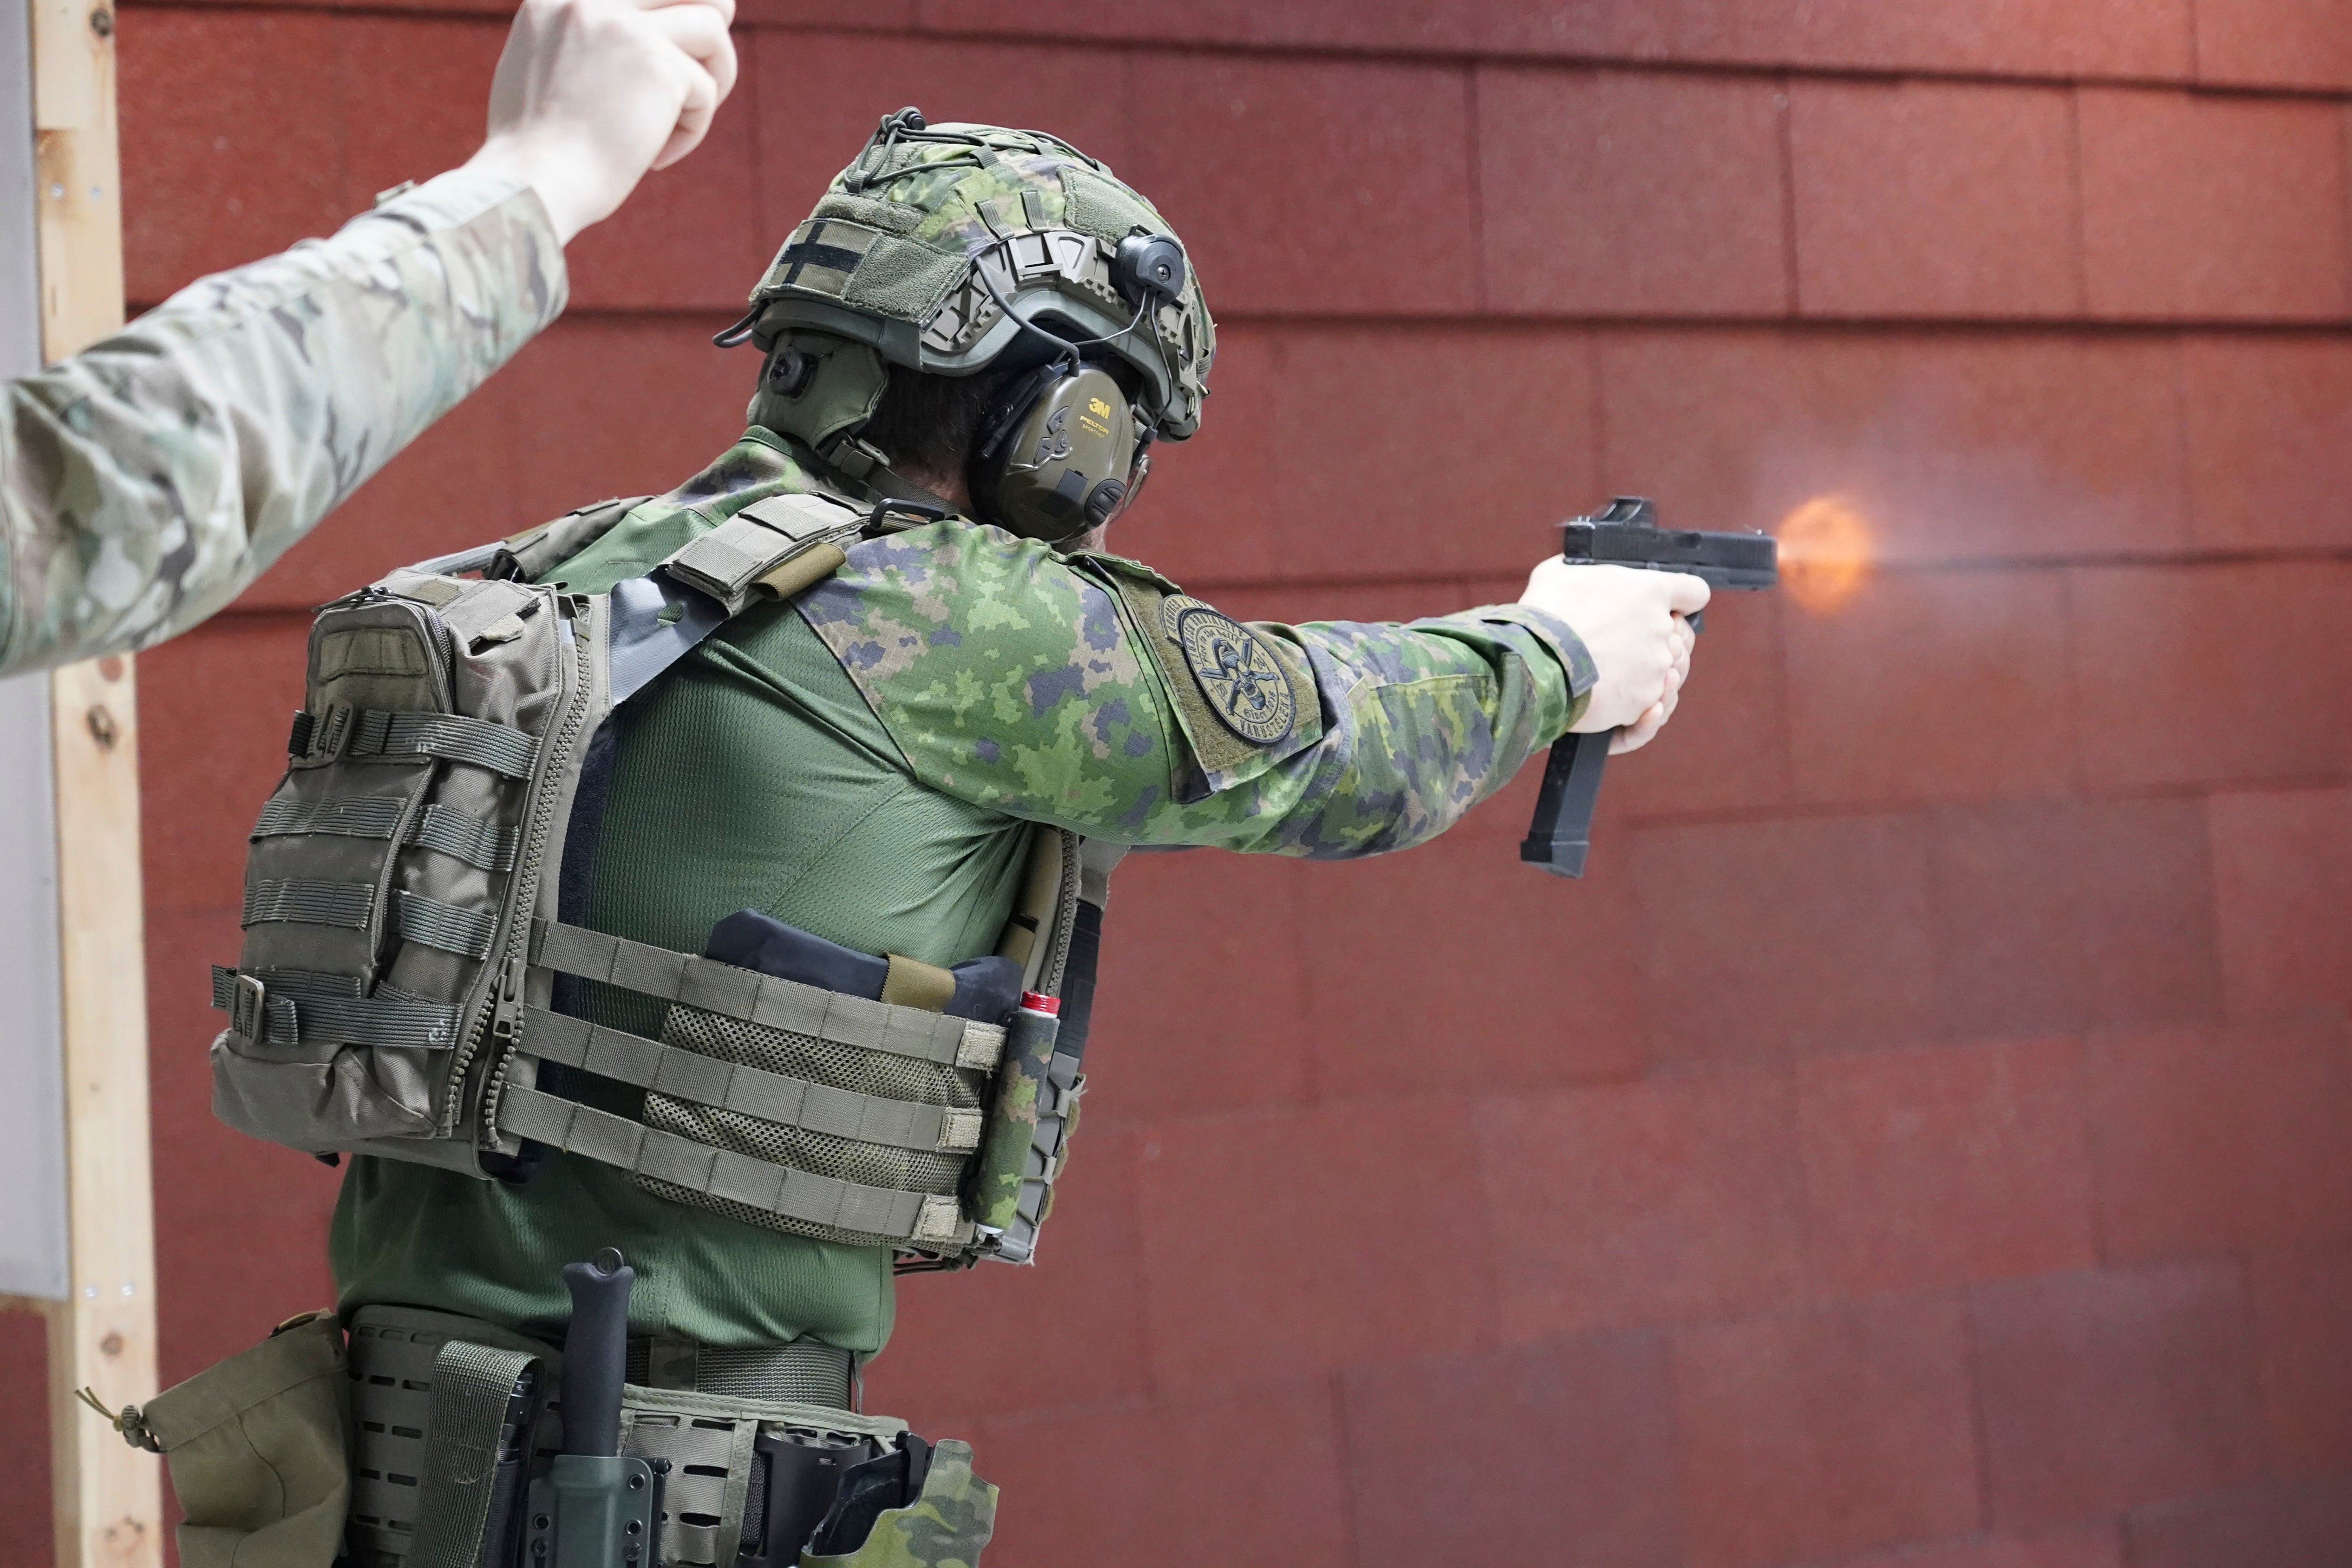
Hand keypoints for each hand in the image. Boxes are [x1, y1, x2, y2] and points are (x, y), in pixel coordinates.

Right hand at [462, 0, 739, 244]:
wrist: (531, 184)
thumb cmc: (536, 151)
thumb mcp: (542, 71)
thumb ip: (581, 41)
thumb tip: (638, 44)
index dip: (668, 14)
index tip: (671, 53)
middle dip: (710, 25)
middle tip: (703, 71)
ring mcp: (626, 27)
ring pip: (712, 25)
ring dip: (716, 75)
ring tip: (684, 119)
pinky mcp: (659, 65)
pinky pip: (705, 89)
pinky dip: (690, 129)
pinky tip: (656, 158)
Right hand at [1519, 559, 1708, 754]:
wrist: (1533, 664)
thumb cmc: (1544, 614)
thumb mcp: (1559, 573)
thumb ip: (1585, 571)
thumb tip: (1578, 571)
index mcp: (1651, 591)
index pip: (1693, 593)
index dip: (1682, 601)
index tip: (1670, 608)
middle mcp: (1663, 630)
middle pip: (1681, 640)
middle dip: (1659, 643)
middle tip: (1626, 647)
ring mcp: (1657, 669)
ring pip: (1668, 677)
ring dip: (1647, 677)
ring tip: (1617, 677)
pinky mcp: (1643, 702)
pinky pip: (1652, 711)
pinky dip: (1639, 711)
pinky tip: (1627, 704)